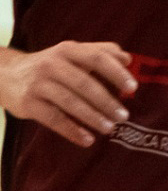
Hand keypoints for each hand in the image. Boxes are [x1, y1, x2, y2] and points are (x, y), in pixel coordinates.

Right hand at [0, 40, 136, 146]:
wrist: (5, 73)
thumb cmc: (50, 65)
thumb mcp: (71, 53)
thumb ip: (100, 52)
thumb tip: (128, 59)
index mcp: (68, 50)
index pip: (97, 58)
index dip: (116, 72)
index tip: (133, 87)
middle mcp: (52, 65)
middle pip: (85, 84)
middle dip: (107, 102)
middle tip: (124, 116)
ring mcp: (38, 84)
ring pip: (70, 103)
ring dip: (93, 117)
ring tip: (110, 128)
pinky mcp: (28, 103)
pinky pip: (54, 119)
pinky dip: (72, 131)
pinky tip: (87, 140)